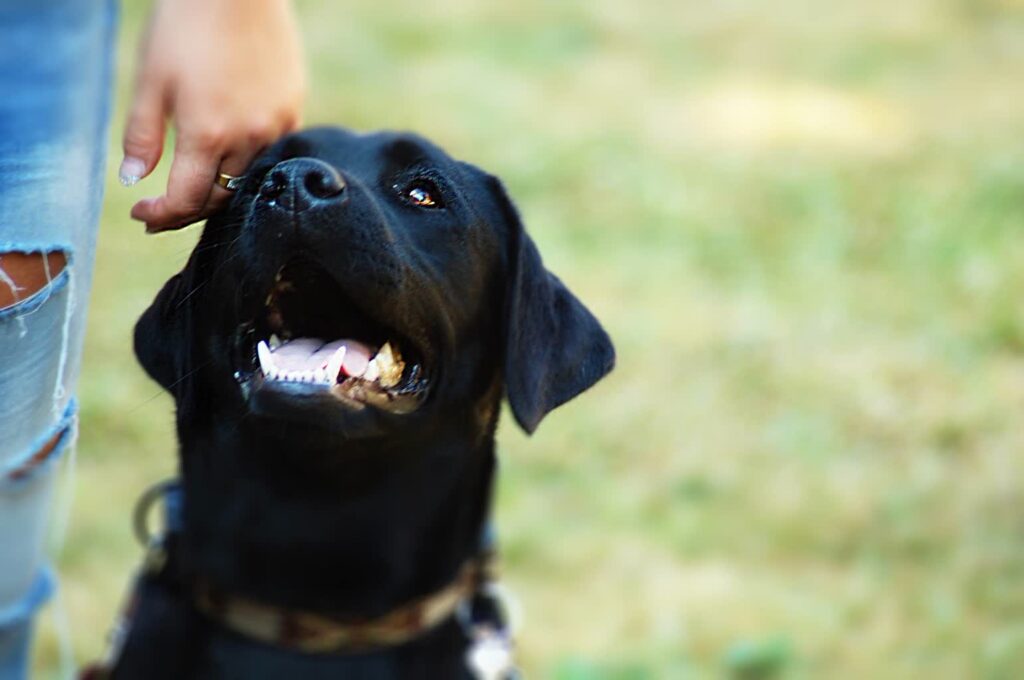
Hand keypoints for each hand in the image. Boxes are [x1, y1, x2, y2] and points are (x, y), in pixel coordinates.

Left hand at [120, 0, 304, 232]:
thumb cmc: (184, 25)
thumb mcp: (150, 80)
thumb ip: (141, 136)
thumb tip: (132, 180)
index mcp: (207, 135)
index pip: (187, 201)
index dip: (161, 215)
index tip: (142, 214)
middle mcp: (248, 139)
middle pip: (220, 196)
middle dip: (188, 208)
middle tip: (163, 207)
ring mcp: (277, 125)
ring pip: (247, 176)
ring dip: (219, 186)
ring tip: (196, 181)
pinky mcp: (294, 108)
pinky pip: (269, 150)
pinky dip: (246, 159)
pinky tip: (228, 148)